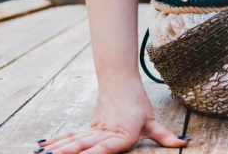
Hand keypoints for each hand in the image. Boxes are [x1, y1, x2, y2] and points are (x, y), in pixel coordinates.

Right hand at [35, 88, 188, 153]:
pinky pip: (70, 135)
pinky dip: (56, 141)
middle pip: (83, 144)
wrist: (121, 81)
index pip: (107, 147)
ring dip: (57, 148)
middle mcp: (105, 132)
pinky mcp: (88, 128)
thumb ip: (165, 136)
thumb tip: (184, 143)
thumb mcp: (151, 121)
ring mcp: (94, 129)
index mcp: (122, 134)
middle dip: (67, 152)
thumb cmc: (138, 103)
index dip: (95, 153)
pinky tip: (43, 147)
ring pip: (73, 139)